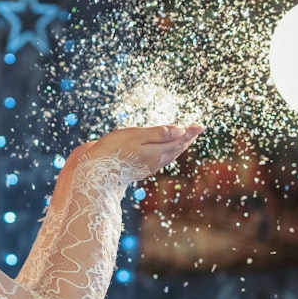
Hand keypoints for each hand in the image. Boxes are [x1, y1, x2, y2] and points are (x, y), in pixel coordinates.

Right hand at [86, 124, 203, 180]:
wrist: (96, 172)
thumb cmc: (113, 150)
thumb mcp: (136, 136)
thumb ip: (158, 133)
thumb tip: (180, 131)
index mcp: (158, 152)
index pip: (179, 140)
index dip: (190, 132)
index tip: (201, 125)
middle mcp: (156, 161)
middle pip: (177, 148)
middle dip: (187, 138)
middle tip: (196, 129)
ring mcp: (149, 167)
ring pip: (170, 155)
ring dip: (179, 145)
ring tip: (185, 138)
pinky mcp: (141, 169)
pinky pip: (161, 159)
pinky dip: (168, 151)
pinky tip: (165, 149)